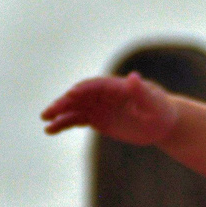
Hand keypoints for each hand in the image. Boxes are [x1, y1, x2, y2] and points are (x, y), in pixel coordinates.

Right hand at [41, 73, 179, 143]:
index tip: (71, 94)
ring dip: (59, 114)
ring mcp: (97, 106)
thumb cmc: (160, 110)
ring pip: (74, 108)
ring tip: (45, 121)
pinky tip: (50, 130)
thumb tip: (133, 77)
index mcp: (115, 86)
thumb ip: (141, 91)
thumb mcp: (154, 102)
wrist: (160, 123)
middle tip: (49, 112)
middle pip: (79, 96)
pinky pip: (76, 120)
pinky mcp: (95, 118)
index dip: (84, 89)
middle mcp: (102, 94)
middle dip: (64, 103)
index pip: (96, 85)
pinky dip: (63, 124)